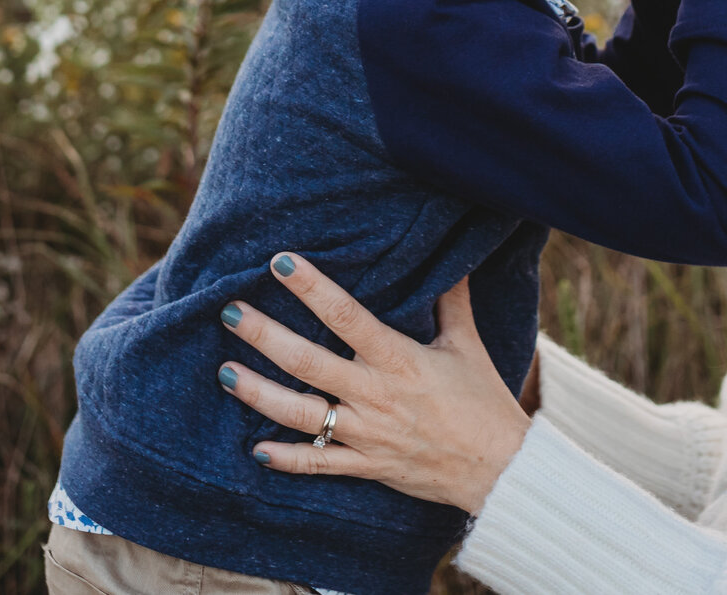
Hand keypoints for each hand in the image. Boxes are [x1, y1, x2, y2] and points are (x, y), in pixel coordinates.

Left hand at [215, 254, 530, 514]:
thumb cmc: (485, 402)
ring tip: (225, 374)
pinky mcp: (368, 466)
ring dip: (260, 394)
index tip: (281, 263)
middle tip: (230, 312)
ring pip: (302, 415)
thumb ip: (452, 301)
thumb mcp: (468, 345)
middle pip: (309, 363)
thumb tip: (452, 257)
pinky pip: (319, 466)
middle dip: (266, 336)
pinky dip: (287, 460)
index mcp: (399, 360)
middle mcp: (376, 395)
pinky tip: (255, 449)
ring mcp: (367, 434)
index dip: (313, 289)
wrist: (502, 469)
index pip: (347, 317)